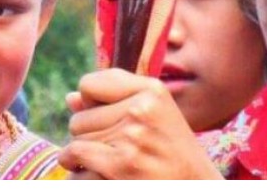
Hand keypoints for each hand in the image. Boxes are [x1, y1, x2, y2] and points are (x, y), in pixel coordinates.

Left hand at [58, 69, 221, 179]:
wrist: (196, 184)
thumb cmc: (172, 150)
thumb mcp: (154, 115)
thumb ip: (114, 101)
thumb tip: (70, 98)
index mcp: (151, 90)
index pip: (90, 84)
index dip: (89, 103)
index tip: (101, 117)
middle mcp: (142, 108)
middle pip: (80, 116)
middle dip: (86, 133)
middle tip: (108, 146)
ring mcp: (132, 136)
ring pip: (76, 138)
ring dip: (80, 153)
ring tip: (101, 160)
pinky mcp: (122, 165)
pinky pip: (76, 156)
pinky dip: (74, 166)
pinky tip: (86, 170)